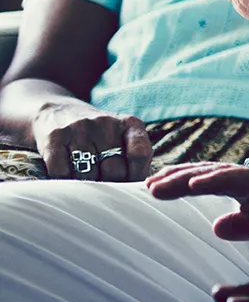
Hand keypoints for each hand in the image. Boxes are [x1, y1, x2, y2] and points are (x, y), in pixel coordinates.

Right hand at [32, 102, 152, 180]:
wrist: (57, 111)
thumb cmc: (99, 135)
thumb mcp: (123, 137)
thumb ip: (135, 160)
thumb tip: (141, 189)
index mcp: (130, 124)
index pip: (140, 154)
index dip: (136, 177)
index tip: (128, 188)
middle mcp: (106, 123)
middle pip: (114, 171)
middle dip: (109, 186)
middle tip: (103, 190)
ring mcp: (79, 128)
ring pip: (87, 175)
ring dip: (85, 186)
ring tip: (85, 180)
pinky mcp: (55, 137)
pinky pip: (61, 173)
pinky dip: (64, 181)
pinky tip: (66, 176)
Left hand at [146, 161, 248, 251]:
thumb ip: (246, 224)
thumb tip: (215, 225)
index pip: (215, 179)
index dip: (183, 179)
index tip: (149, 184)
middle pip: (224, 175)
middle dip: (187, 179)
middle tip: (151, 186)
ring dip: (219, 180)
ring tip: (190, 186)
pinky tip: (245, 204)